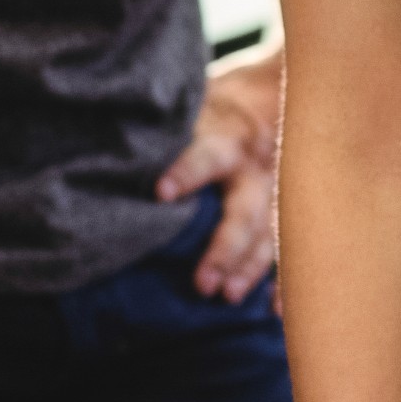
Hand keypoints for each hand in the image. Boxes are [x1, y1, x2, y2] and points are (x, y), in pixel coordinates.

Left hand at [157, 46, 283, 301]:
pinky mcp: (289, 211)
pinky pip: (290, 248)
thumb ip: (173, 125)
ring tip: (228, 297)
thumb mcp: (199, 102)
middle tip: (202, 283)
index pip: (205, 158)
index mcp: (229, 140)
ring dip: (249, 269)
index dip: (185, 173)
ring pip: (268, 237)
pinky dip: (286, 280)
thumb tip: (110, 129)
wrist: (287, 91)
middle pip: (242, 214)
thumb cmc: (223, 102)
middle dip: (224, 249)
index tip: (161, 193)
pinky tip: (275, 310)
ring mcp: (277, 194)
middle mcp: (256, 171)